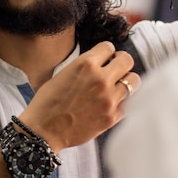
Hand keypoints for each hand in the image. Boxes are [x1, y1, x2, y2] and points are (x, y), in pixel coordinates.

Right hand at [18, 41, 140, 151]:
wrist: (43, 130)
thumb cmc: (47, 103)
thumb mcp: (63, 74)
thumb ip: (84, 67)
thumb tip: (100, 63)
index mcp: (85, 64)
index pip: (109, 47)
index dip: (106, 52)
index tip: (105, 58)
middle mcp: (101, 78)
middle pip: (127, 60)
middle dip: (121, 62)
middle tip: (115, 69)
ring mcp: (109, 98)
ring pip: (134, 80)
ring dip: (126, 81)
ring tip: (117, 87)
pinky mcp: (113, 117)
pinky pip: (129, 103)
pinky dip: (123, 101)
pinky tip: (112, 103)